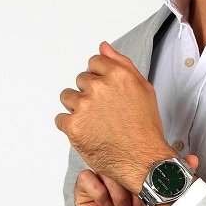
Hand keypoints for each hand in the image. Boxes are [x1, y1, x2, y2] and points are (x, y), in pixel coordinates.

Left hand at [56, 41, 172, 192]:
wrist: (142, 159)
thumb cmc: (145, 127)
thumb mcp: (143, 88)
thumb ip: (121, 63)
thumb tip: (103, 46)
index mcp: (117, 75)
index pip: (94, 62)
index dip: (100, 77)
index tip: (105, 90)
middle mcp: (99, 88)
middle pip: (80, 80)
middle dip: (89, 93)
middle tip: (104, 110)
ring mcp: (84, 107)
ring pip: (67, 97)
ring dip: (77, 107)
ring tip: (94, 121)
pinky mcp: (73, 127)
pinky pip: (60, 119)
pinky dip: (70, 126)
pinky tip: (87, 132)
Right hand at [76, 155, 198, 205]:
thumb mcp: (165, 204)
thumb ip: (178, 181)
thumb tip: (193, 159)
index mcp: (134, 173)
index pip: (137, 154)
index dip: (146, 169)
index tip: (156, 185)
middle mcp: (118, 175)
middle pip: (121, 159)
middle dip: (133, 180)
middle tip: (143, 201)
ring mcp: (101, 182)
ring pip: (105, 168)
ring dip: (118, 190)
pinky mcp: (85, 193)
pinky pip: (86, 178)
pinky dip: (99, 191)